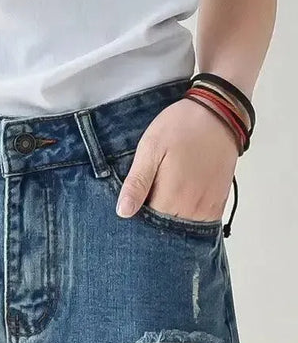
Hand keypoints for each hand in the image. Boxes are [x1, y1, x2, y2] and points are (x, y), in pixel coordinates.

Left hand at [116, 97, 238, 221]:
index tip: (129, 211)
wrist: (219, 112)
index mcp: (172, 197)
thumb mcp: (150, 149)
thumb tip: (123, 212)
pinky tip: (176, 205)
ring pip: (183, 228)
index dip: (136, 223)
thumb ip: (137, 183)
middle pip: (167, 231)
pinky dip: (187, 220)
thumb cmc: (180, 127)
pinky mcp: (219, 201)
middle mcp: (193, 208)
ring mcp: (208, 206)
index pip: (148, 227)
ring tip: (159, 203)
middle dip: (152, 226)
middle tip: (142, 205)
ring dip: (170, 222)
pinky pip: (201, 222)